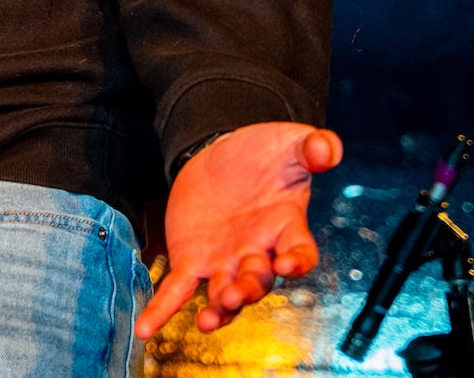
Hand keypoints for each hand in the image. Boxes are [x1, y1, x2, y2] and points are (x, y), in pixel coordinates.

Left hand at [134, 122, 343, 339]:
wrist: (223, 154)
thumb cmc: (265, 154)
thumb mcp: (291, 143)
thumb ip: (312, 146)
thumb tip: (328, 148)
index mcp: (286, 228)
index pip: (300, 252)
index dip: (297, 261)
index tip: (289, 264)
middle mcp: (258, 252)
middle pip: (258, 281)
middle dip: (248, 290)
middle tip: (235, 295)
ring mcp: (224, 261)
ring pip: (223, 293)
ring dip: (218, 309)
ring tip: (207, 320)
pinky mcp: (192, 260)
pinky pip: (177, 290)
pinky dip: (162, 310)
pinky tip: (145, 329)